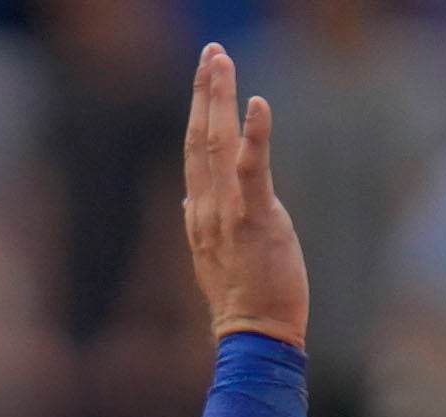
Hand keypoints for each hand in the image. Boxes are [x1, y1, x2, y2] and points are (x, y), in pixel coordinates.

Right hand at [182, 45, 306, 349]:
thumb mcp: (217, 256)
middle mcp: (207, 208)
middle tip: (211, 52)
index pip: (194, 152)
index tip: (205, 75)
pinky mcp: (255, 219)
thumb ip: (204, 224)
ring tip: (220, 61)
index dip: (198, 111)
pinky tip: (256, 103)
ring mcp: (228, 213)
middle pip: (199, 137)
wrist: (254, 335)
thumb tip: (189, 204)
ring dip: (218, 98)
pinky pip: (251, 171)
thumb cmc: (245, 299)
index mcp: (200, 214)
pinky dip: (253, 135)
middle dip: (204, 90)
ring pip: (216, 144)